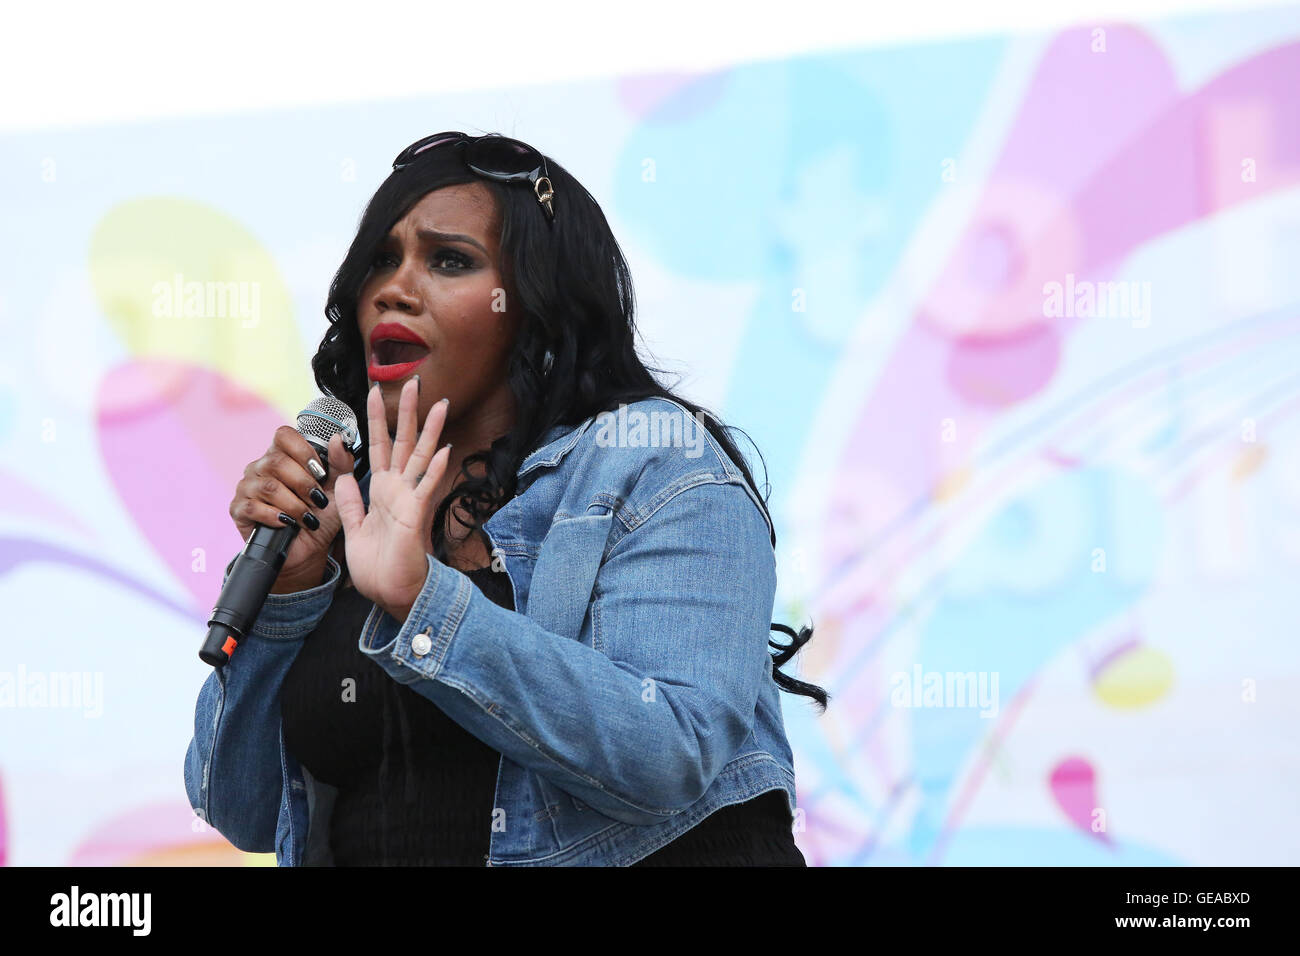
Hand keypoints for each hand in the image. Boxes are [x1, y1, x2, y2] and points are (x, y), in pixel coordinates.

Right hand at [230, 426, 356, 592]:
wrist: (309, 549)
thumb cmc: (322, 515)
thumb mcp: (338, 489)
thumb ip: (340, 463)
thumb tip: (338, 439)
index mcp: (283, 455)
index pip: (284, 435)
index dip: (303, 451)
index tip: (320, 472)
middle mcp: (261, 467)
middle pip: (276, 461)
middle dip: (303, 483)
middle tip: (317, 500)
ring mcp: (247, 487)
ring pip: (268, 486)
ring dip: (294, 504)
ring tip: (307, 517)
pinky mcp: (239, 509)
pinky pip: (253, 507)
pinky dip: (275, 517)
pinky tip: (287, 523)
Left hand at [334, 378, 451, 622]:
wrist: (391, 594)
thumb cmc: (377, 566)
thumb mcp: (354, 528)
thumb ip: (350, 501)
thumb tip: (344, 475)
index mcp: (381, 491)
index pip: (378, 446)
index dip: (376, 419)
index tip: (373, 393)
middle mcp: (398, 490)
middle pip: (403, 442)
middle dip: (406, 412)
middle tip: (413, 382)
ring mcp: (409, 500)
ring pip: (420, 457)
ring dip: (429, 430)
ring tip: (439, 404)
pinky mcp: (415, 515)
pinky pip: (426, 488)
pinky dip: (436, 469)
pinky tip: (445, 448)